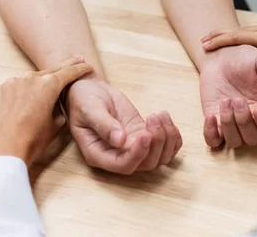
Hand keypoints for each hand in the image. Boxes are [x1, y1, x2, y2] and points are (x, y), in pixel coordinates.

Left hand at [0, 56, 92, 166]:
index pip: (69, 72)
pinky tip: (21, 105)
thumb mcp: (57, 124)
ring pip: (30, 79)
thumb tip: (54, 103)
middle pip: (51, 70)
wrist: (3, 150)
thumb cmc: (32, 140)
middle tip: (77, 58)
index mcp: (49, 85)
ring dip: (38, 83)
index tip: (87, 65)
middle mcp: (30, 78)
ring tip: (43, 93)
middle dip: (65, 65)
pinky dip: (20, 92)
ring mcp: (11, 82)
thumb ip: (59, 107)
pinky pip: (14, 87)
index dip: (80, 68)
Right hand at [67, 79, 181, 173]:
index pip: (123, 165)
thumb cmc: (83, 101)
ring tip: (160, 114)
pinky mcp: (143, 136)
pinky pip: (165, 146)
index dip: (138, 154)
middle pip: (146, 164)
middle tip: (153, 117)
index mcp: (99, 154)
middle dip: (156, 142)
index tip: (146, 134)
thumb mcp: (89, 109)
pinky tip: (166, 118)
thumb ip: (104, 125)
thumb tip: (120, 141)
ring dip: (167, 138)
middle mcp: (118, 156)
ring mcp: (133, 147)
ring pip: (160, 157)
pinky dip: (173, 136)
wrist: (90, 91)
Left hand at [199, 45, 256, 147]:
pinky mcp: (215, 123)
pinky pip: (213, 141)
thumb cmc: (247, 59)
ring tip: (225, 101)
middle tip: (237, 99)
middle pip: (253, 139)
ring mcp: (234, 124)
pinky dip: (211, 134)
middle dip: (244, 121)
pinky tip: (211, 116)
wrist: (222, 57)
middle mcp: (254, 122)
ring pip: (235, 142)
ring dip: (229, 125)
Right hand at [202, 21, 256, 88]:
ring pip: (249, 28)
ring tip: (214, 39)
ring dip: (232, 34)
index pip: (239, 37)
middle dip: (221, 35)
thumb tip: (243, 75)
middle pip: (241, 30)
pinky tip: (234, 38)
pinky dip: (244, 34)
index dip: (220, 41)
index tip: (205, 45)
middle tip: (203, 40)